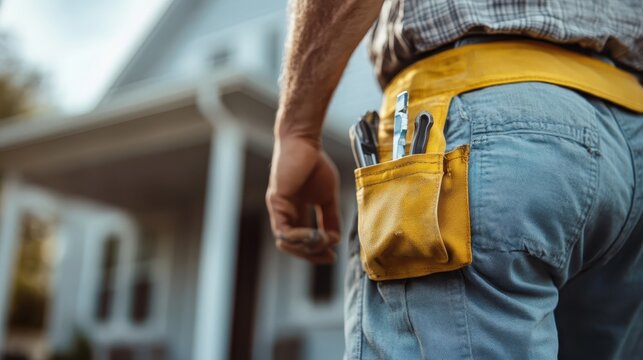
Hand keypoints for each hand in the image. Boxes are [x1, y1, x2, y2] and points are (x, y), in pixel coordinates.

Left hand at [266, 136, 340, 263]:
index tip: (332, 257)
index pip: (304, 241)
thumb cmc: (315, 164)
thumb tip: (334, 240)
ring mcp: (279, 210)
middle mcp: (286, 214)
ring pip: (287, 241)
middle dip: (311, 255)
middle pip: (294, 246)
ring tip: (322, 242)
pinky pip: (283, 229)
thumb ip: (330, 218)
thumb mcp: (327, 197)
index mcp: (297, 213)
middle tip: (327, 257)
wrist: (305, 142)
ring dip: (306, 247)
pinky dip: (298, 237)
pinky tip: (312, 235)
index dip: (317, 252)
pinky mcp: (276, 203)